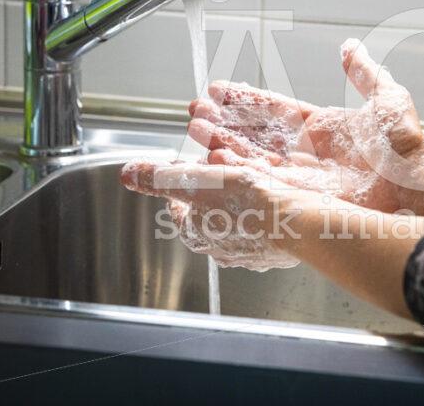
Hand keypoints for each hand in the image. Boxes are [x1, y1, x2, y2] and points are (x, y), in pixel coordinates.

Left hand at [119, 159, 305, 270]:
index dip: (182, 185)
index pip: (178, 208)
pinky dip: (264, 211)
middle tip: (221, 171)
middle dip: (211, 193)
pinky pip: (264, 227)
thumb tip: (128, 173)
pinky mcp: (275, 250)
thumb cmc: (246, 204)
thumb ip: (159, 177)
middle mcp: (220, 248)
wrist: (295, 222)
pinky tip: (273, 196)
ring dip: (238, 201)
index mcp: (195, 233)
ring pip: (237, 221)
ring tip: (249, 178)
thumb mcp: (194, 180)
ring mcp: (249, 252)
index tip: (188, 171)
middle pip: (207, 215)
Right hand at [187, 39, 423, 214]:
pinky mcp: (300, 195)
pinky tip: (214, 159)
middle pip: (256, 133)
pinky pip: (261, 180)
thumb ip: (363, 73)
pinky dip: (237, 169)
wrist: (414, 187)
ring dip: (222, 142)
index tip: (218, 89)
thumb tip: (350, 47)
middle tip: (195, 111)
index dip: (246, 99)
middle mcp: (307, 151)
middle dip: (224, 122)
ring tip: (195, 129)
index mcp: (322, 127)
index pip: (274, 109)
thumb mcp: (386, 99)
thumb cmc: (406, 148)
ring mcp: (302, 175)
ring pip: (253, 155)